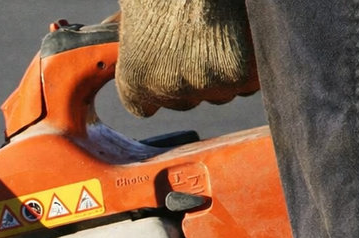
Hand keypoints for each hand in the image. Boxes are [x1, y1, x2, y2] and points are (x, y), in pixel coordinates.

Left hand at [115, 0, 259, 117]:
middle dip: (193, 77)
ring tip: (221, 32)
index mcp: (134, 78)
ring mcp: (205, 84)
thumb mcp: (133, 9)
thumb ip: (127, 31)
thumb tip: (106, 28)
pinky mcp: (239, 74)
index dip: (158, 86)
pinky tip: (243, 37)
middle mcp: (168, 89)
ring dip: (224, 71)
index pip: (145, 106)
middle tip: (201, 41)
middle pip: (186, 100)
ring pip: (222, 92)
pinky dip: (252, 63)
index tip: (166, 70)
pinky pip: (250, 80)